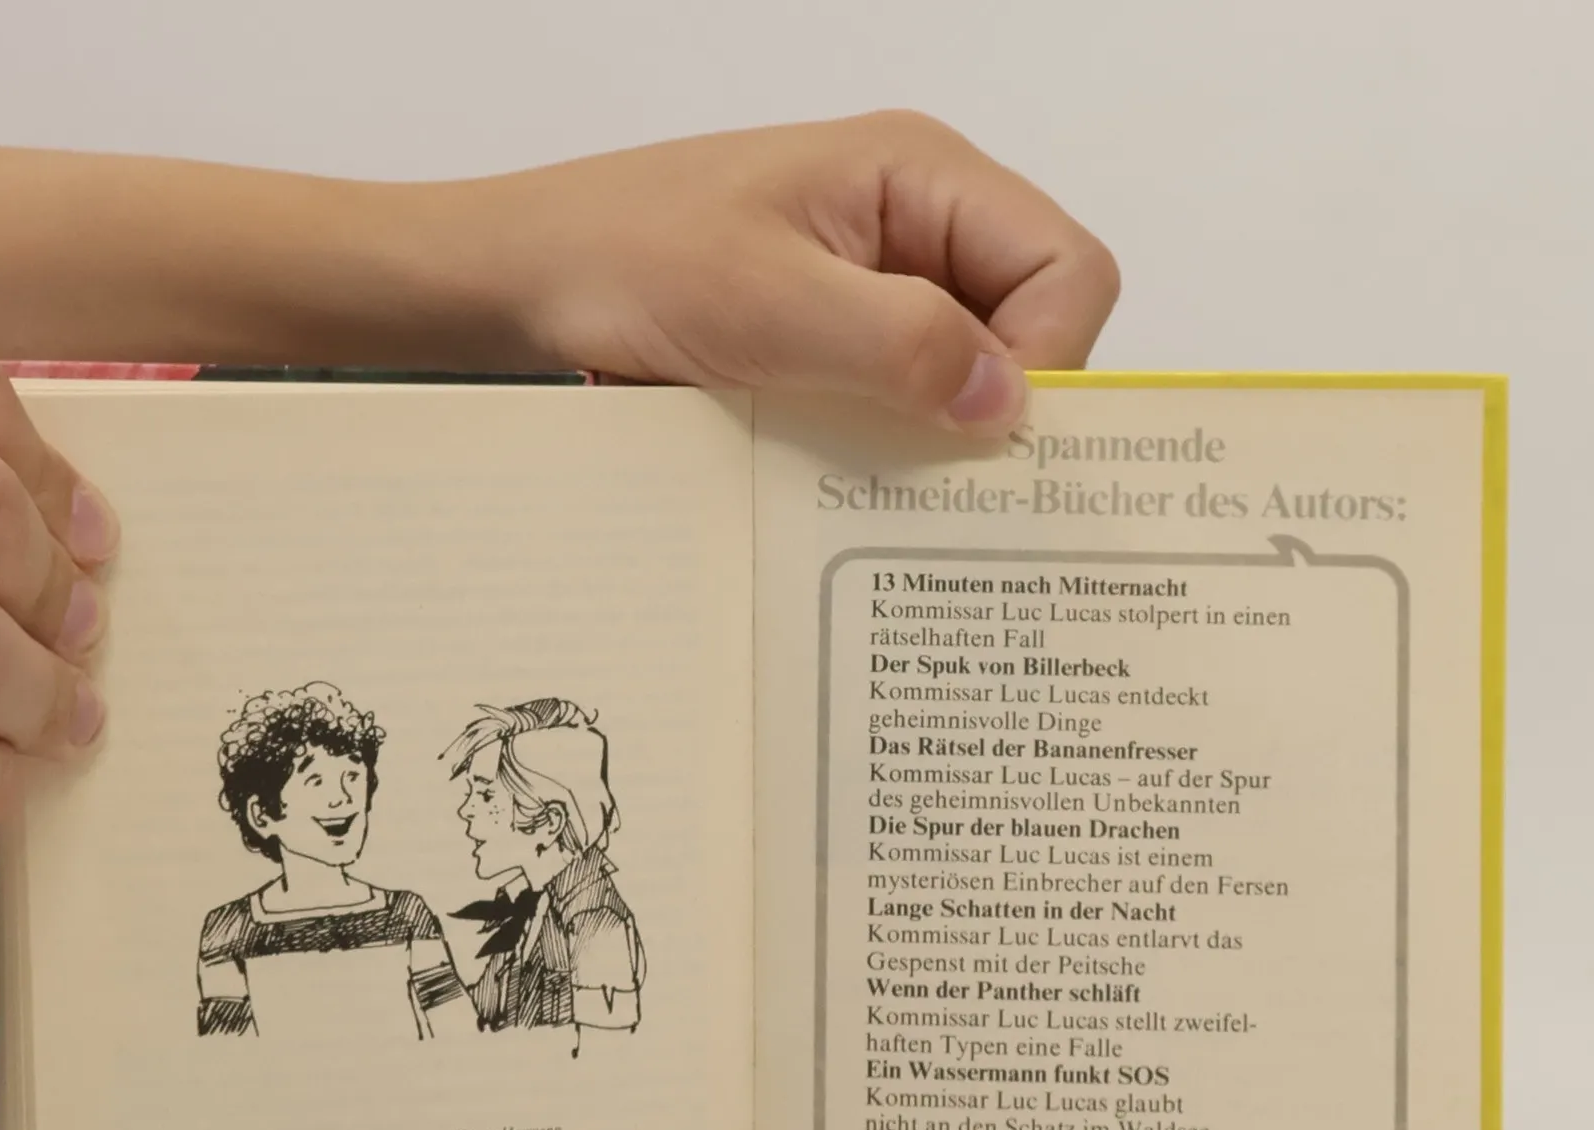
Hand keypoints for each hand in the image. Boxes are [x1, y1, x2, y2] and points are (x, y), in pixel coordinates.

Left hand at [487, 111, 1119, 434]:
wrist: (525, 281)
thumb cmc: (627, 259)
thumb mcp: (766, 303)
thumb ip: (898, 343)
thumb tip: (1007, 401)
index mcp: (922, 176)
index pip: (1067, 268)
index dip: (1051, 360)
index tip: (986, 439)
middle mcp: (918, 226)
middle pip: (1034, 325)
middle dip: (1002, 408)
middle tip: (946, 484)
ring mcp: (880, 286)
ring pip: (971, 374)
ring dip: (943, 436)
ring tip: (892, 488)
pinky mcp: (839, 342)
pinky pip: (907, 398)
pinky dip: (896, 444)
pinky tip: (856, 480)